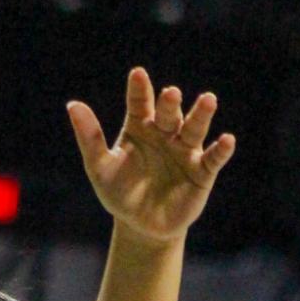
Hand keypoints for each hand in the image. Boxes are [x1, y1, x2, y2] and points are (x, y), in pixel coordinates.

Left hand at [67, 67, 235, 245]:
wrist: (140, 226)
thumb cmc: (119, 192)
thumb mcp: (99, 167)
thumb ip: (90, 137)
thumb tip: (72, 104)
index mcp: (140, 127)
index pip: (139, 103)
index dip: (139, 90)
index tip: (137, 74)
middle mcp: (165, 133)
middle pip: (169, 114)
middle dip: (170, 104)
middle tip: (171, 93)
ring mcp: (185, 150)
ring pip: (194, 128)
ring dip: (201, 115)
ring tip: (208, 100)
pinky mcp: (202, 171)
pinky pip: (213, 158)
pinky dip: (221, 150)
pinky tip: (227, 140)